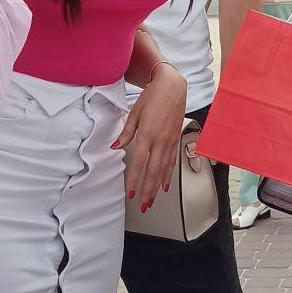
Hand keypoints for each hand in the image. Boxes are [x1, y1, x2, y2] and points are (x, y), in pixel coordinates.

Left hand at [116, 64, 186, 211]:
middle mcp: (161, 140)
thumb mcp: (135, 113)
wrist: (172, 86)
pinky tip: (164, 186)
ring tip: (152, 201)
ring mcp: (170, 141)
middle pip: (153, 171)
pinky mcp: (176, 140)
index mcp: (148, 134)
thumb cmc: (153, 97)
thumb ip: (126, 132)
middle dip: (147, 190)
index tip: (131, 193)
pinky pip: (172, 162)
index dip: (135, 180)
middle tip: (142, 205)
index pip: (140, 162)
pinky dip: (168, 176)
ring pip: (164, 170)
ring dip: (157, 187)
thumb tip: (115, 146)